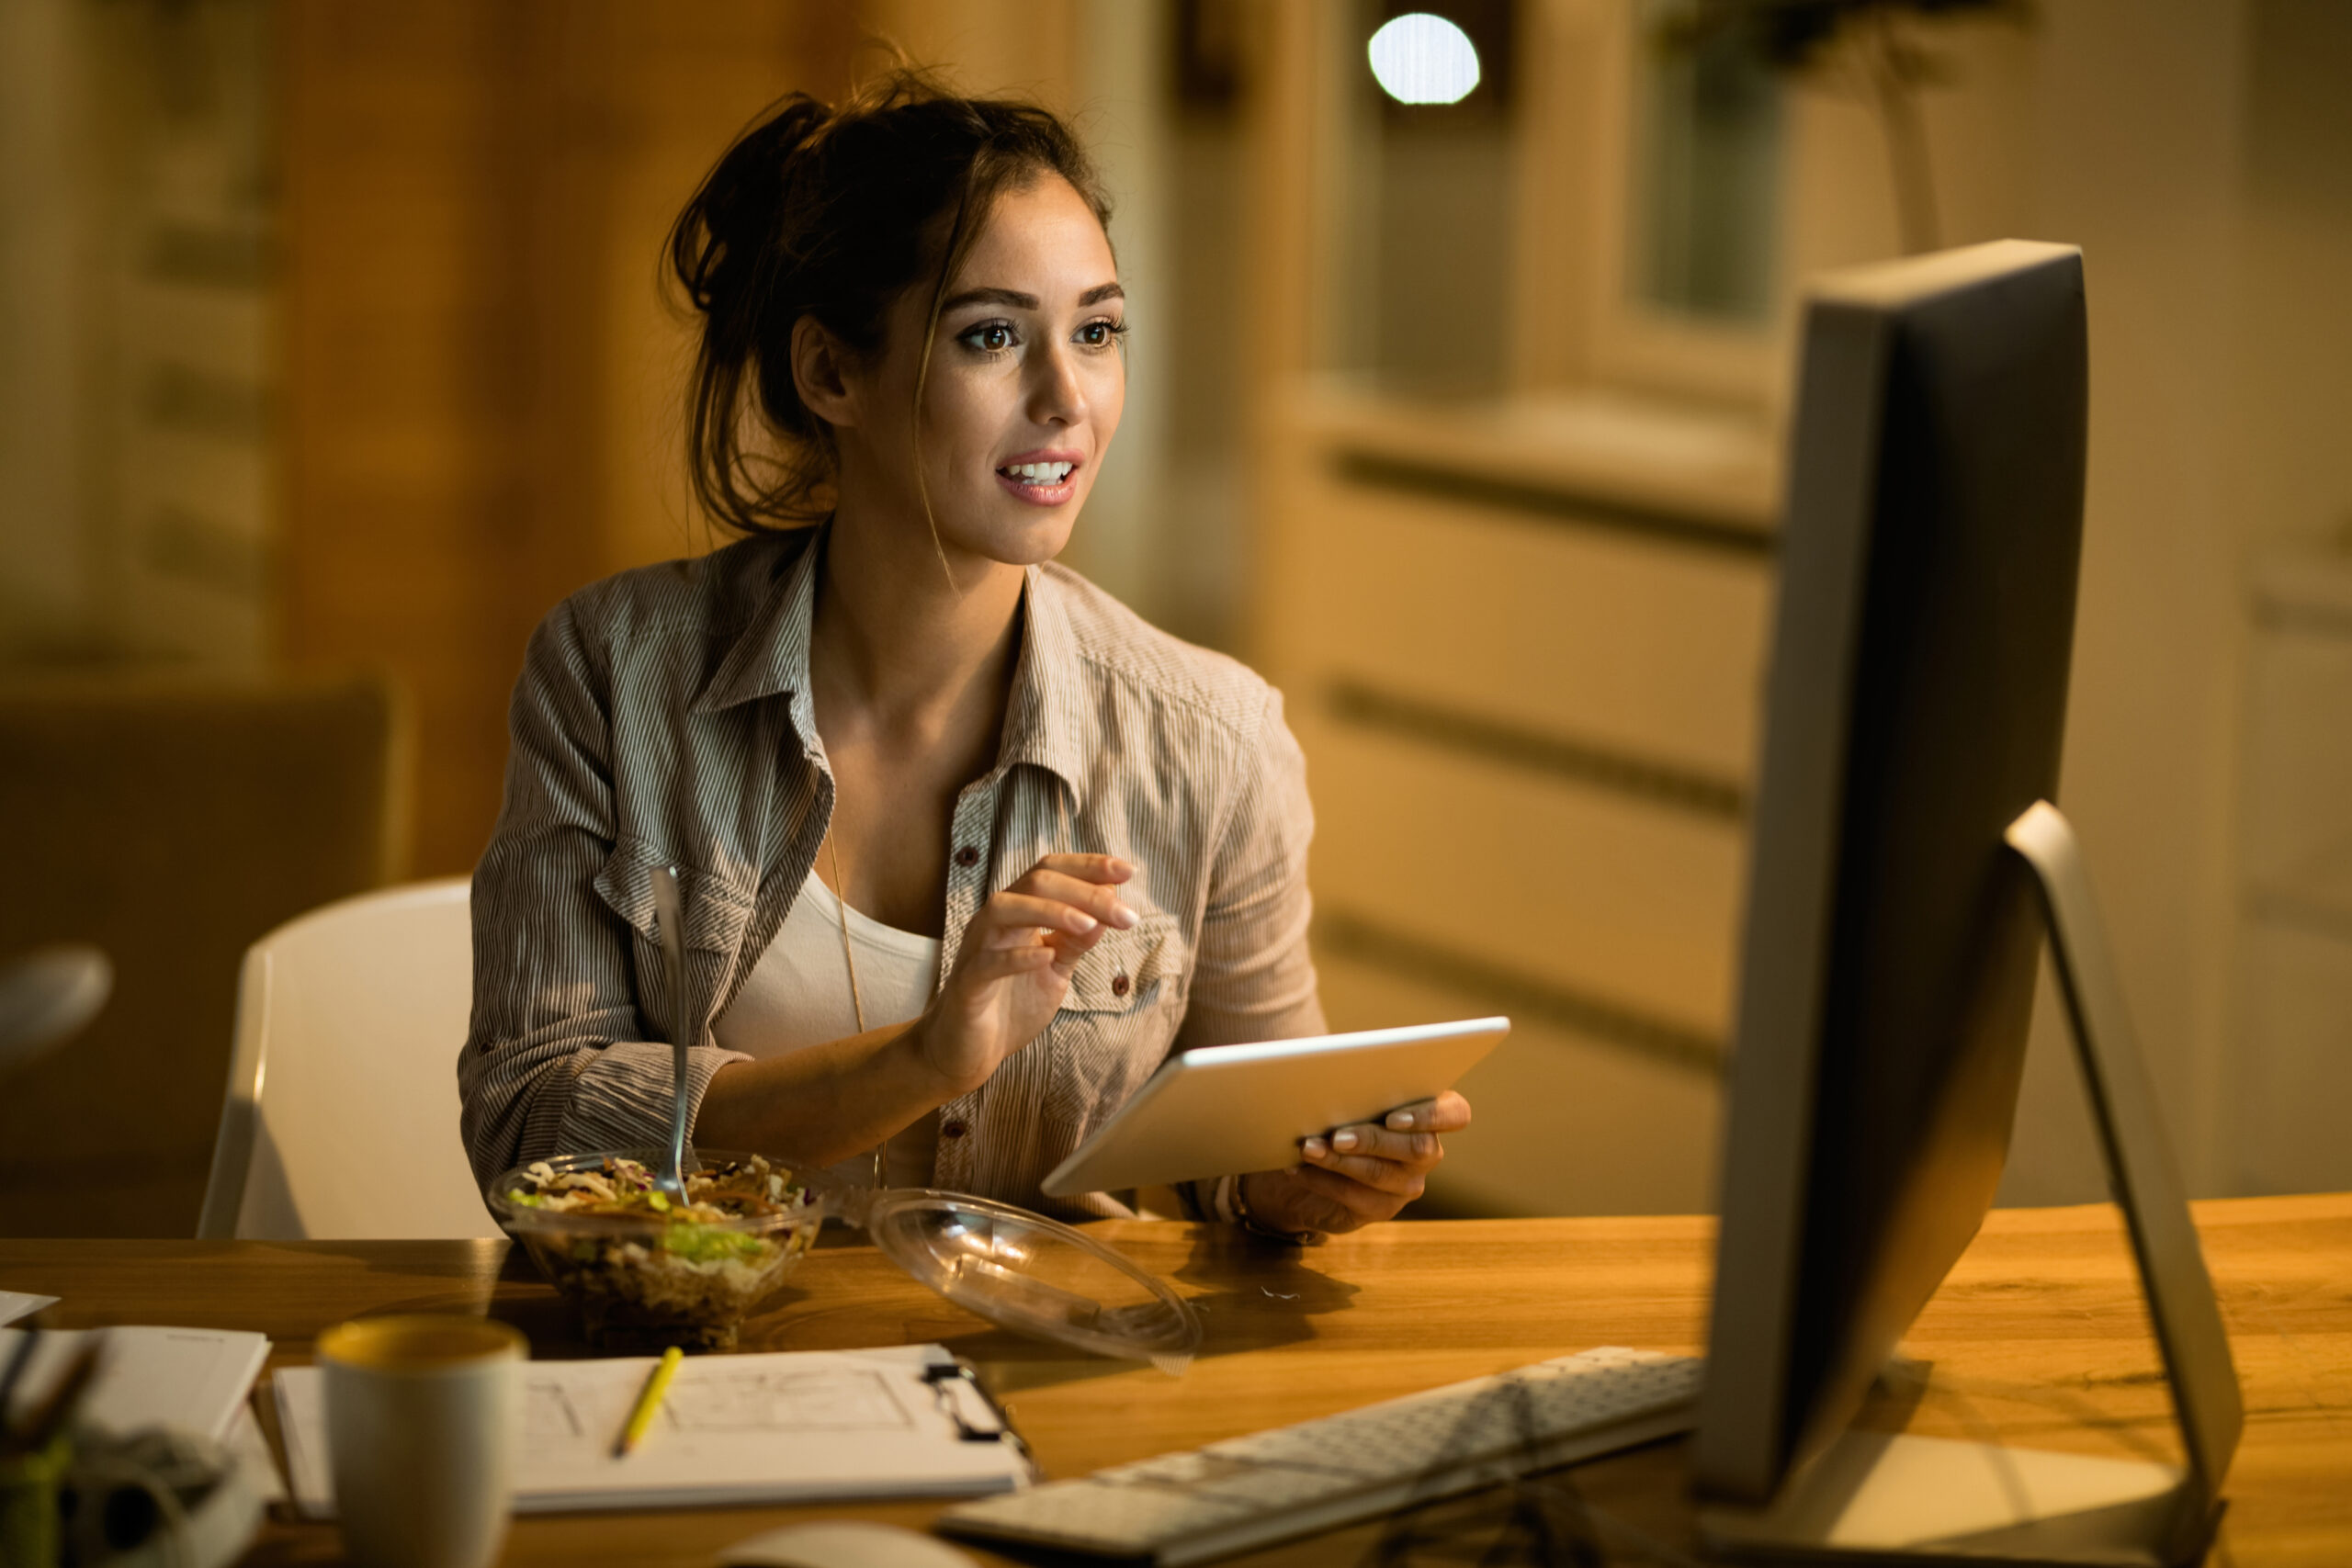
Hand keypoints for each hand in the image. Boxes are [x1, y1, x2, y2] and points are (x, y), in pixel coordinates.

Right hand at [913, 854, 1136, 1093]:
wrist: (970, 1050)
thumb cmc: (1012, 1004)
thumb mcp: (1056, 970)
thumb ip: (1077, 941)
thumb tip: (1110, 911)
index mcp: (1018, 912)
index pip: (1051, 871)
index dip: (1089, 866)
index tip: (1128, 871)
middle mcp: (996, 921)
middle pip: (1037, 882)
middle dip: (1086, 892)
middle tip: (1126, 915)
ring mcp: (977, 948)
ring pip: (1006, 908)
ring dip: (1052, 911)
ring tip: (1090, 925)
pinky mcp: (967, 983)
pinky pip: (988, 962)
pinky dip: (1018, 956)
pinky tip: (1047, 955)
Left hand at [1237, 1092, 1471, 1236]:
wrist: (1314, 1156)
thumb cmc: (1339, 1108)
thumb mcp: (1348, 1089)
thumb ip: (1353, 1080)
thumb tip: (1328, 1070)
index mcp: (1430, 1111)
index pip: (1456, 1113)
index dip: (1432, 1116)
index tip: (1394, 1117)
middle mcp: (1428, 1150)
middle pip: (1417, 1148)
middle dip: (1373, 1140)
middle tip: (1337, 1135)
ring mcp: (1408, 1182)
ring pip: (1382, 1174)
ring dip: (1340, 1161)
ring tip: (1308, 1148)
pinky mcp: (1382, 1207)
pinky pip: (1356, 1197)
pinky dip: (1323, 1180)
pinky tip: (1298, 1168)